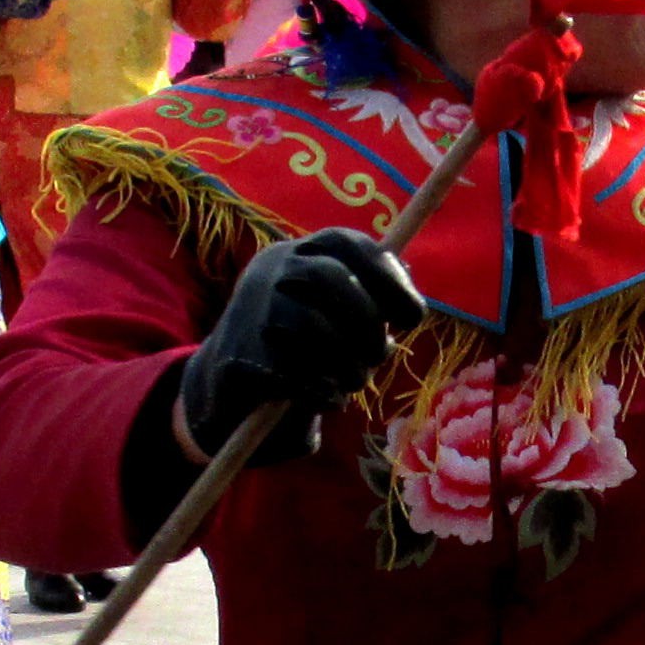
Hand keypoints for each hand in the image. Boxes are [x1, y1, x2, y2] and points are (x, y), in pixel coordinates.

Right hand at [176, 230, 423, 458]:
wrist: (231, 380)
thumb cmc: (302, 342)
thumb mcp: (336, 312)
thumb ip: (371, 304)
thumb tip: (409, 308)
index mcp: (302, 251)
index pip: (349, 244)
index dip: (389, 279)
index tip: (413, 318)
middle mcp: (273, 269)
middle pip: (330, 278)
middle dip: (367, 323)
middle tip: (380, 355)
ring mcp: (251, 309)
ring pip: (311, 326)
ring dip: (348, 365)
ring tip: (353, 383)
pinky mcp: (238, 355)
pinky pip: (293, 372)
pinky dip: (322, 392)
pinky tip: (328, 400)